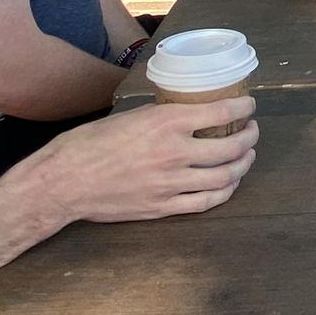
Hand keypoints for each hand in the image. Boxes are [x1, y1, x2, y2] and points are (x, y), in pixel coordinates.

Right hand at [18, 100, 257, 225]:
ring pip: (225, 177)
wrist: (65, 183)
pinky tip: (228, 184)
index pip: (221, 113)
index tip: (249, 107)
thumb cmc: (89, 144)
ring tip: (246, 156)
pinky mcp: (164, 207)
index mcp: (166, 123)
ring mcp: (171, 184)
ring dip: (242, 165)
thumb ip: (161, 116)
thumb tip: (185, 112)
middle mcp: (174, 153)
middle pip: (231, 147)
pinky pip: (206, 202)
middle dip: (249, 138)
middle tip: (251, 131)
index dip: (244, 109)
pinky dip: (224, 191)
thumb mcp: (129, 116)